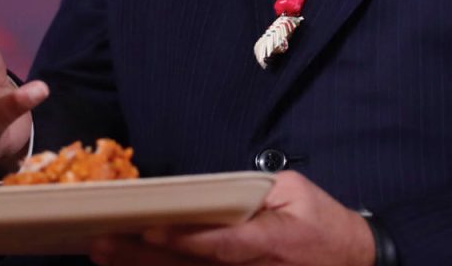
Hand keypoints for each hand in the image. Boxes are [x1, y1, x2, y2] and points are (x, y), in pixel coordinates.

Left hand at [89, 171, 375, 265]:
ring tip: (103, 255)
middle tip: (100, 244)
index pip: (221, 245)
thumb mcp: (294, 192)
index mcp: (269, 243)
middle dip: (143, 259)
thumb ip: (251, 194)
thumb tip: (207, 192)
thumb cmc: (320, 222)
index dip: (184, 241)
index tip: (147, 232)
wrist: (351, 260)